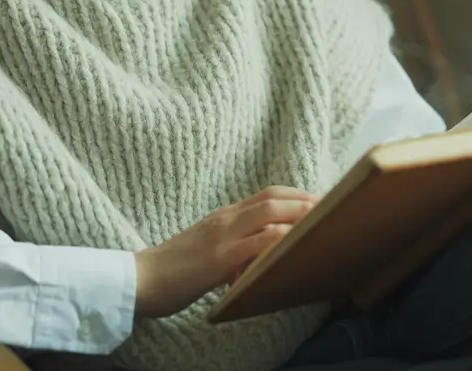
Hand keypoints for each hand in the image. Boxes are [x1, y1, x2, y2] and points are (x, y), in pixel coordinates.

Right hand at [134, 185, 319, 318]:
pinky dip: (276, 237)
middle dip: (304, 198)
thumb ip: (233, 245)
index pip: (267, 195)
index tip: (319, 199)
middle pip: (272, 197)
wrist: (141, 279)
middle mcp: (226, 219)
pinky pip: (254, 242)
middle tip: (330, 204)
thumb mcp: (208, 249)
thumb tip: (261, 253)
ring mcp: (221, 236)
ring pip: (267, 211)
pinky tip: (293, 240)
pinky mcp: (217, 258)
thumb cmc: (175, 270)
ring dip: (297, 211)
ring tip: (321, 216)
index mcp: (224, 216)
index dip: (296, 194)